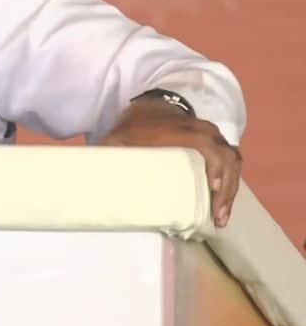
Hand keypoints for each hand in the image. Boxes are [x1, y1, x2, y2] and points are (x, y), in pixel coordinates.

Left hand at [101, 98, 241, 227]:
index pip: (205, 143)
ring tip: (221, 217)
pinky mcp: (218, 144)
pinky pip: (232, 162)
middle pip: (225, 156)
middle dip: (225, 187)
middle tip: (217, 216)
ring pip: (232, 161)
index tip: (212, 187)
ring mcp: (213, 136)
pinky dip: (231, 183)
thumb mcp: (119, 138)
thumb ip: (109, 154)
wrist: (151, 107)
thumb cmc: (134, 128)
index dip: (213, 164)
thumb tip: (92, 180)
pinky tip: (223, 205)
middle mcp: (201, 130)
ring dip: (231, 189)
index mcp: (178, 129)